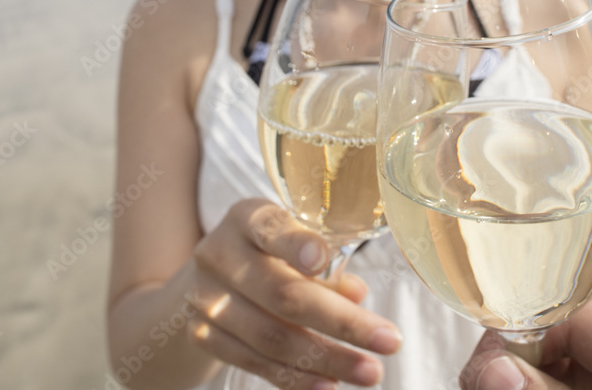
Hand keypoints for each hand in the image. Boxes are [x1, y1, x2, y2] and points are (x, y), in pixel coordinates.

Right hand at [186, 198, 402, 387]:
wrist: (207, 279)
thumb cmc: (267, 253)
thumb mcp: (292, 243)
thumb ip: (323, 266)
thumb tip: (356, 294)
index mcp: (247, 218)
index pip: (270, 228)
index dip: (295, 245)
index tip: (322, 259)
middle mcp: (219, 254)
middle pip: (282, 294)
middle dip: (342, 322)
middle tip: (389, 341)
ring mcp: (206, 297)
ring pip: (271, 337)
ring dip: (327, 360)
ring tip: (369, 373)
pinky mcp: (202, 335)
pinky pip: (254, 363)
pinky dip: (295, 379)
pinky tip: (328, 386)